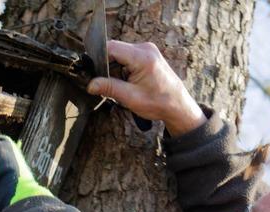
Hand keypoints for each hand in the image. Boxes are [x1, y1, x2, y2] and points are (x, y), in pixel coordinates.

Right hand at [86, 40, 205, 136]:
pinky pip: (128, 55)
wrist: (178, 106)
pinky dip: (123, 67)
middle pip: (115, 49)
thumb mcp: (130, 98)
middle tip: (105, 83)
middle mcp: (146, 48)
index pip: (111, 47)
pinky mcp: (148, 54)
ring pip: (120, 52)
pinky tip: (126, 81)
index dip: (98, 58)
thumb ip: (109, 88)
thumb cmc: (159, 103)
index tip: (92, 72)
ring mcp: (148, 50)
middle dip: (107, 65)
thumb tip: (90, 85)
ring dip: (115, 67)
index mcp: (142, 57)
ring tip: (119, 84)